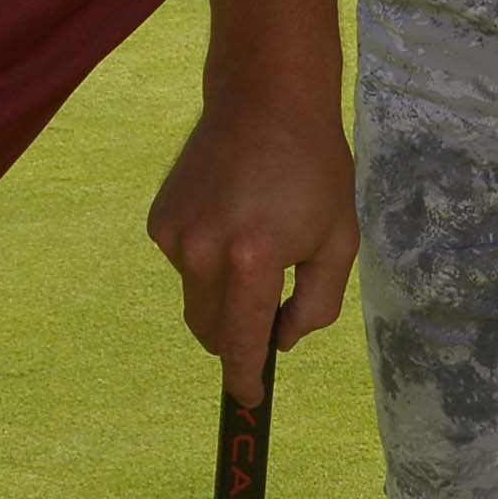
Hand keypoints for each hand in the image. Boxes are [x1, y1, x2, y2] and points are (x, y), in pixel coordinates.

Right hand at [147, 69, 360, 408]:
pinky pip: (185, 265)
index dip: (246, 378)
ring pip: (197, 297)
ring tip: (258, 237)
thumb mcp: (338, 240)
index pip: (239, 341)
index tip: (251, 399)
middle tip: (269, 318)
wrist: (265, 100)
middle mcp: (203, 251)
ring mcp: (174, 235)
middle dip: (235, 337)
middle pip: (210, 329)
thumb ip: (316, 304)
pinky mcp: (159, 221)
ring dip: (224, 292)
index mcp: (252, 258)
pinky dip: (208, 260)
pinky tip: (233, 217)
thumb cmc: (314, 169)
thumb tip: (281, 340)